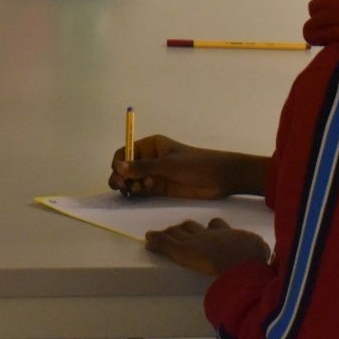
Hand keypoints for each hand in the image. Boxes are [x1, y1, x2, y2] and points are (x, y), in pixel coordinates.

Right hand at [111, 135, 259, 199]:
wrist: (220, 178)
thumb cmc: (196, 164)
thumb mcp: (169, 164)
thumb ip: (143, 167)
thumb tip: (119, 167)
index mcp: (151, 145)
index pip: (126, 151)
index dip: (119, 161)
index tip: (118, 172)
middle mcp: (150, 159)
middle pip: (126, 167)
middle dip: (121, 175)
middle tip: (122, 186)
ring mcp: (154, 174)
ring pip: (132, 180)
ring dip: (128, 185)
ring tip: (133, 190)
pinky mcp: (159, 189)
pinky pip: (141, 190)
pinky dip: (137, 192)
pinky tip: (141, 192)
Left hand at [144, 218, 270, 275]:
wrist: (242, 259)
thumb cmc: (253, 256)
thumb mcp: (259, 250)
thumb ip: (261, 250)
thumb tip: (271, 252)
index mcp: (228, 234)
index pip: (216, 226)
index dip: (211, 228)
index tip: (209, 228)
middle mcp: (210, 235)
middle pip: (193, 227)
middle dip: (186, 227)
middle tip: (176, 229)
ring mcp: (195, 241)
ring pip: (178, 233)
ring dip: (168, 233)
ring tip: (157, 234)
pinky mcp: (183, 250)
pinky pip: (166, 244)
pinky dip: (157, 242)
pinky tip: (148, 240)